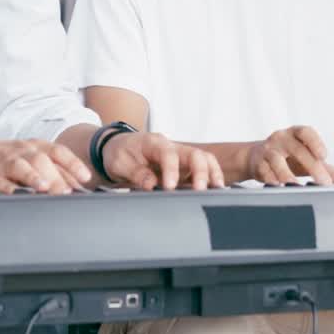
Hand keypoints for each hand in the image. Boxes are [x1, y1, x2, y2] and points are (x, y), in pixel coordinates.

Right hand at [0, 137, 91, 194]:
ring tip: (44, 187)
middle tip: (67, 193)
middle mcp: (23, 152)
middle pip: (42, 160)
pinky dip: (8, 189)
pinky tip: (15, 196)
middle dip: (56, 177)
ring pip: (21, 166)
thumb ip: (57, 172)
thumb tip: (81, 189)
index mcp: (37, 147)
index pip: (59, 152)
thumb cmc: (12, 160)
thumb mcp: (34, 159)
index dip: (74, 164)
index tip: (85, 178)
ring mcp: (6, 163)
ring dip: (33, 176)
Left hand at [101, 131, 223, 190]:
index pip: (168, 153)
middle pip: (193, 153)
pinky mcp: (182, 167)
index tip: (169, 187)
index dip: (171, 170)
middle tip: (199, 190)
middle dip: (200, 171)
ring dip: (211, 173)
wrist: (117, 147)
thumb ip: (135, 173)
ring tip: (216, 190)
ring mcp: (178, 156)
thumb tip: (151, 184)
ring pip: (203, 159)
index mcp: (153, 142)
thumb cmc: (118, 153)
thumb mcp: (119, 163)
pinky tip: (214, 191)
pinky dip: (210, 177)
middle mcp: (170, 146)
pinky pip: (202, 168)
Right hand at [247, 126, 333, 184]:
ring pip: (276, 160)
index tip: (324, 156)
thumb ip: (326, 168)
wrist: (256, 157)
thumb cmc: (287, 156)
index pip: (305, 132)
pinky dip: (271, 179)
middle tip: (323, 182)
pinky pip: (264, 171)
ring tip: (295, 186)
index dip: (315, 142)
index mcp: (295, 134)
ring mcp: (268, 150)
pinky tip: (278, 187)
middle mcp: (281, 139)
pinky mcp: (258, 163)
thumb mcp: (306, 158)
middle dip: (311, 166)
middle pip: (296, 149)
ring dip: (286, 174)